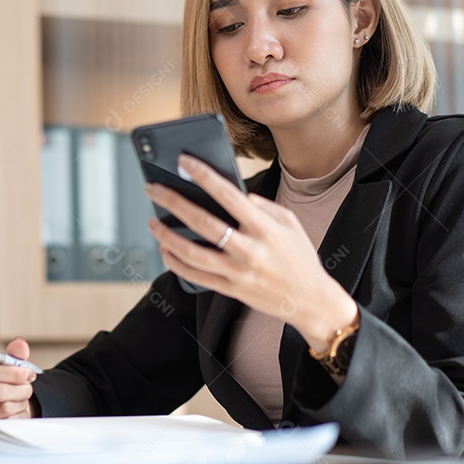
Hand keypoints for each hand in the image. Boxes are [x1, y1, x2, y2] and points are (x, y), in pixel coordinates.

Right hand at [0, 337, 38, 422]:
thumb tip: (21, 345)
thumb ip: (14, 354)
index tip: (27, 373)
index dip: (11, 373)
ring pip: (4, 408)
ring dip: (20, 402)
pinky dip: (18, 415)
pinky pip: (6, 423)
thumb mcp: (6, 365)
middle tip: (28, 387)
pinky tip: (17, 409)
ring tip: (22, 397)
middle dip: (19, 388)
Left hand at [146, 154, 356, 350]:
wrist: (311, 301)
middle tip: (152, 189)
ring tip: (152, 222)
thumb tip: (237, 194)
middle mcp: (249, 250)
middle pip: (203, 223)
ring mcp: (238, 272)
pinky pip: (195, 277)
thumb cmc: (299, 257)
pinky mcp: (231, 290)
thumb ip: (263, 205)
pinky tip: (165, 250)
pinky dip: (176, 263)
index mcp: (265, 228)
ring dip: (167, 236)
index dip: (203, 176)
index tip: (184, 162)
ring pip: (193, 254)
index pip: (228, 195)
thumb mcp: (290, 223)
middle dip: (173, 203)